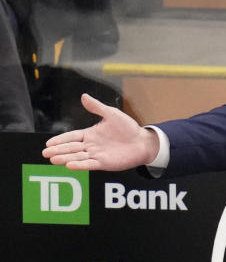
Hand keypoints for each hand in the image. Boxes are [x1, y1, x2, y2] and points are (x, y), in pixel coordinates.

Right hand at [42, 93, 160, 170]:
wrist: (143, 141)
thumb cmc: (128, 128)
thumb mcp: (112, 114)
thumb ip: (97, 107)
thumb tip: (83, 96)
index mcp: (90, 134)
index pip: (72, 136)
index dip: (60, 140)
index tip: (48, 143)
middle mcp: (91, 146)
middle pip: (71, 148)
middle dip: (58, 150)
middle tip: (45, 153)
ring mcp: (97, 155)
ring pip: (77, 157)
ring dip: (65, 158)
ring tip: (52, 159)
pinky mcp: (104, 163)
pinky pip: (90, 164)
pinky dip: (80, 165)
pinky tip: (69, 164)